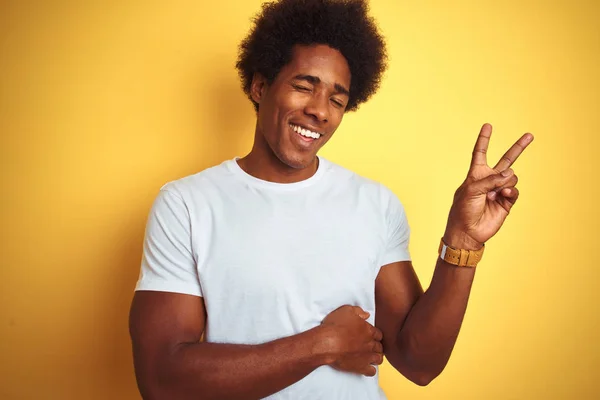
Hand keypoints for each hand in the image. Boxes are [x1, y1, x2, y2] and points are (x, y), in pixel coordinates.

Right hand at [320, 305, 383, 376]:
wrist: (326, 343)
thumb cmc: (335, 326)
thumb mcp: (346, 310)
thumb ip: (358, 311)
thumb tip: (366, 315)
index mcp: (368, 330)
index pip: (379, 334)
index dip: (375, 335)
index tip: (371, 336)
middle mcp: (370, 344)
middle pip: (379, 347)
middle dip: (376, 347)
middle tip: (370, 347)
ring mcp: (366, 356)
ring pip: (378, 359)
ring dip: (375, 358)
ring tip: (370, 357)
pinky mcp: (360, 367)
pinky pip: (371, 371)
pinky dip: (370, 370)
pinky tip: (366, 367)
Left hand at [444, 123, 533, 249]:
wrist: (468, 232)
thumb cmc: (463, 209)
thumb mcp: (471, 190)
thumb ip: (490, 180)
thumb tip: (510, 174)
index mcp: (476, 174)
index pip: (480, 152)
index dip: (484, 139)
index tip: (488, 125)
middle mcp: (489, 179)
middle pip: (506, 160)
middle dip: (518, 147)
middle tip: (530, 135)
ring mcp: (499, 190)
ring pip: (512, 177)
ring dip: (504, 183)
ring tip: (493, 194)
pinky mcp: (507, 202)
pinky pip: (515, 191)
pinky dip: (510, 191)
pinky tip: (503, 196)